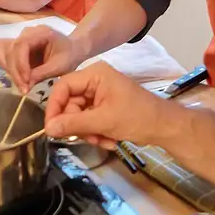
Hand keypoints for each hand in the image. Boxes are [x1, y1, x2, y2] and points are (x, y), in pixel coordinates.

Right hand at [0, 25, 88, 91]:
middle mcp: (26, 33)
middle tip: (24, 89)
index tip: (26, 81)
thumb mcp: (61, 66)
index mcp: (40, 32)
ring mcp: (19, 39)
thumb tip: (26, 84)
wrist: (72, 50)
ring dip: (8, 70)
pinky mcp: (15, 48)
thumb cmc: (69, 55)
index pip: (21, 45)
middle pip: (9, 50)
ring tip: (21, 85)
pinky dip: (5, 67)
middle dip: (15, 72)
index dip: (20, 64)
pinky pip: (1, 54)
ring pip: (1, 51)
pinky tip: (17, 78)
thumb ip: (43, 73)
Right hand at [44, 62, 170, 147]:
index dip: (54, 107)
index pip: (62, 87)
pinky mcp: (105, 107)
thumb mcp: (103, 121)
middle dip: (78, 125)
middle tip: (87, 138)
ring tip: (104, 140)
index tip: (51, 128)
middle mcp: (95, 81)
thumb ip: (74, 124)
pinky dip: (96, 133)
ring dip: (88, 132)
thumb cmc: (138, 117)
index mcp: (94, 74)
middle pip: (70, 103)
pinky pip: (89, 121)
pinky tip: (109, 140)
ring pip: (79, 115)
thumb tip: (48, 128)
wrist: (165, 127)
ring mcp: (100, 94)